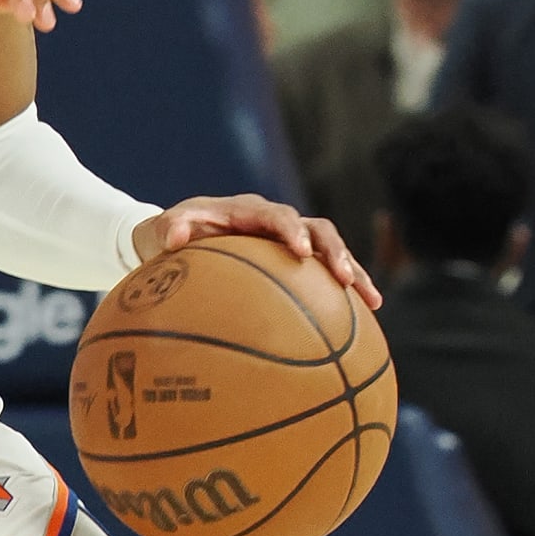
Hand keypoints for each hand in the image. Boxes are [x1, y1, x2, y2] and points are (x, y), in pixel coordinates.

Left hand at [133, 195, 381, 308]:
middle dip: (336, 253)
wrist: (176, 239)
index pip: (279, 216)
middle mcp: (276, 222)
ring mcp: (288, 242)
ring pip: (330, 252)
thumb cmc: (168, 235)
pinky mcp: (293, 263)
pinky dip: (342, 295)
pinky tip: (360, 323)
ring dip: (353, 273)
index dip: (292, 231)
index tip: (301, 252)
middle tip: (345, 279)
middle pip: (319, 230)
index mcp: (249, 211)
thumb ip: (168, 229)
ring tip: (373, 302)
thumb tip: (174, 238)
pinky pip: (323, 276)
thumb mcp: (160, 231)